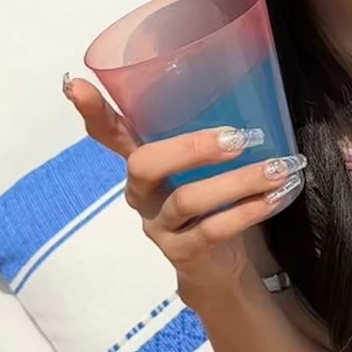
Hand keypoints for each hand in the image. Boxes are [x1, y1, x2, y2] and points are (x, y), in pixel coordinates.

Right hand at [63, 76, 305, 293]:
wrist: (221, 267)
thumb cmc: (214, 200)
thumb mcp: (206, 164)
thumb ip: (213, 133)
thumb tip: (257, 88)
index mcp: (143, 161)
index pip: (109, 133)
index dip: (93, 111)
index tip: (75, 84)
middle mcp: (141, 193)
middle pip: (144, 164)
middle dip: (190, 147)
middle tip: (238, 137)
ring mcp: (158, 225)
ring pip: (187, 199)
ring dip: (237, 181)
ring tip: (276, 169)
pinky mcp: (181, 253)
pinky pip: (212, 230)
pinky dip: (248, 211)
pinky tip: (274, 197)